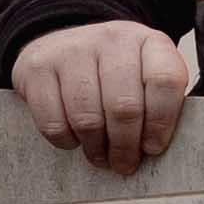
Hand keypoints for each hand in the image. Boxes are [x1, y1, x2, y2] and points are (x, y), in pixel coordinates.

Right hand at [11, 20, 198, 174]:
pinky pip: (54, 123)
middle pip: (124, 107)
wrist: (62, 44)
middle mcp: (111, 39)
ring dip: (96, 148)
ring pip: (88, 119)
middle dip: (125, 146)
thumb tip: (153, 149)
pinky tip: (74, 138)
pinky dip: (67, 141)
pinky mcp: (38, 68)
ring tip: (100, 155)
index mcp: (147, 42)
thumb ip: (157, 104)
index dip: (161, 122)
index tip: (153, 147)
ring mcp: (71, 50)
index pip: (165, 80)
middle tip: (124, 164)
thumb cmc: (111, 73)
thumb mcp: (144, 75)